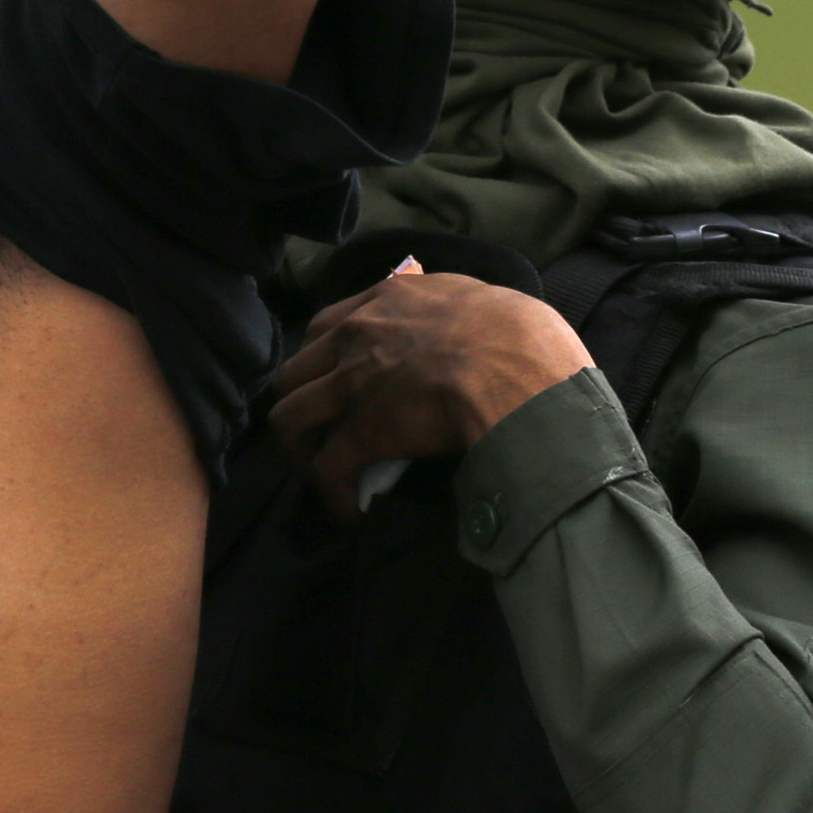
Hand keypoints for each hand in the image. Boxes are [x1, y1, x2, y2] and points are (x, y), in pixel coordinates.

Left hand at [268, 266, 593, 519]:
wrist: (522, 375)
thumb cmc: (524, 337)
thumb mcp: (481, 300)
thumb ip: (452, 311)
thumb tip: (462, 330)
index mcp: (387, 300)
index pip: (327, 325)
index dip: (325, 357)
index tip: (336, 379)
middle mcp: (357, 335)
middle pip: (294, 372)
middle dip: (301, 402)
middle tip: (321, 428)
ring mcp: (352, 384)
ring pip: (289, 418)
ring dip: (301, 449)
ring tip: (322, 470)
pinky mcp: (361, 434)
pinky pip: (328, 469)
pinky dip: (333, 494)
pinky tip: (350, 512)